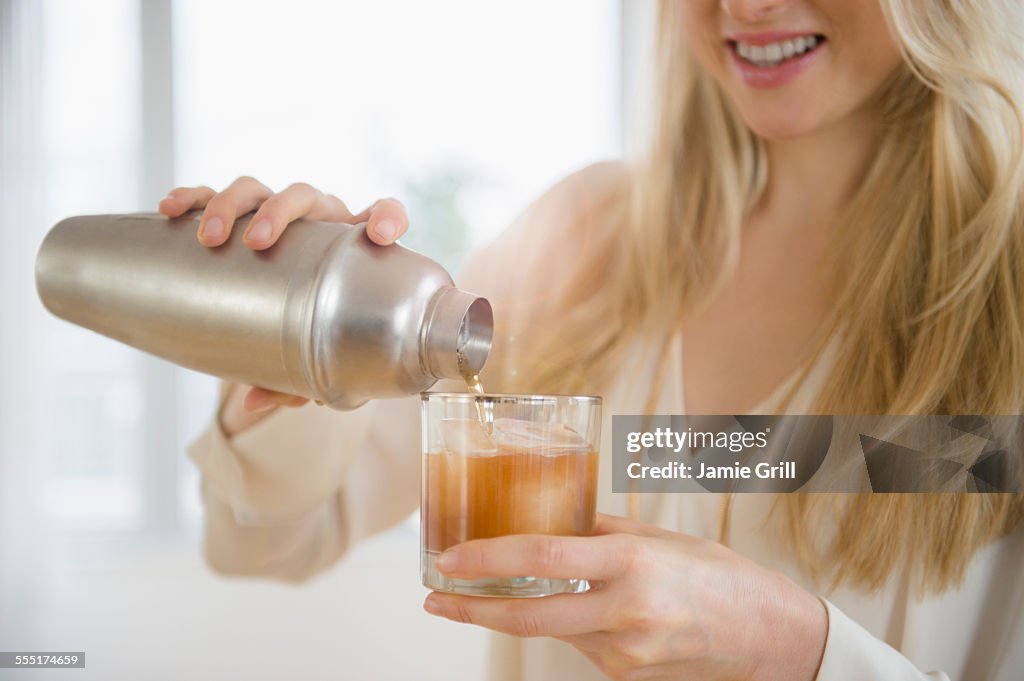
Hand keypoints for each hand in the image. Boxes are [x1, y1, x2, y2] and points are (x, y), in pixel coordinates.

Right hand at [157, 176, 409, 431]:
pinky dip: (192, 198)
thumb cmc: (318, 336)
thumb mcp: (316, 362)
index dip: (387, 218)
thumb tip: (253, 402)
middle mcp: (317, 222)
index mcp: (352, 247)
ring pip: (255, 190)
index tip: (380, 236)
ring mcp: (276, 216)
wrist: (301, 318)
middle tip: (257, 241)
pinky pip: (211, 196)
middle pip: (304, 196)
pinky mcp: (238, 216)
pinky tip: (170, 211)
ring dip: (231, 205)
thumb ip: (296, 383)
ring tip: (209, 237)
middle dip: (279, 212)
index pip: (384, 215)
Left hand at [423, 514, 826, 680]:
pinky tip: (587, 610)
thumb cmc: (719, 575)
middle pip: (530, 615)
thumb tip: (549, 520)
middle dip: (472, 610)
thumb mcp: (660, 537)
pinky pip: (582, 646)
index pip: (544, 556)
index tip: (450, 558)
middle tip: (435, 598)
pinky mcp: (626, 676)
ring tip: (503, 591)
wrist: (768, 636)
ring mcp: (625, 652)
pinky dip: (570, 625)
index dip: (488, 559)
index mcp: (633, 562)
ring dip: (523, 612)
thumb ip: (601, 531)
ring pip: (554, 629)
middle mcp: (627, 611)